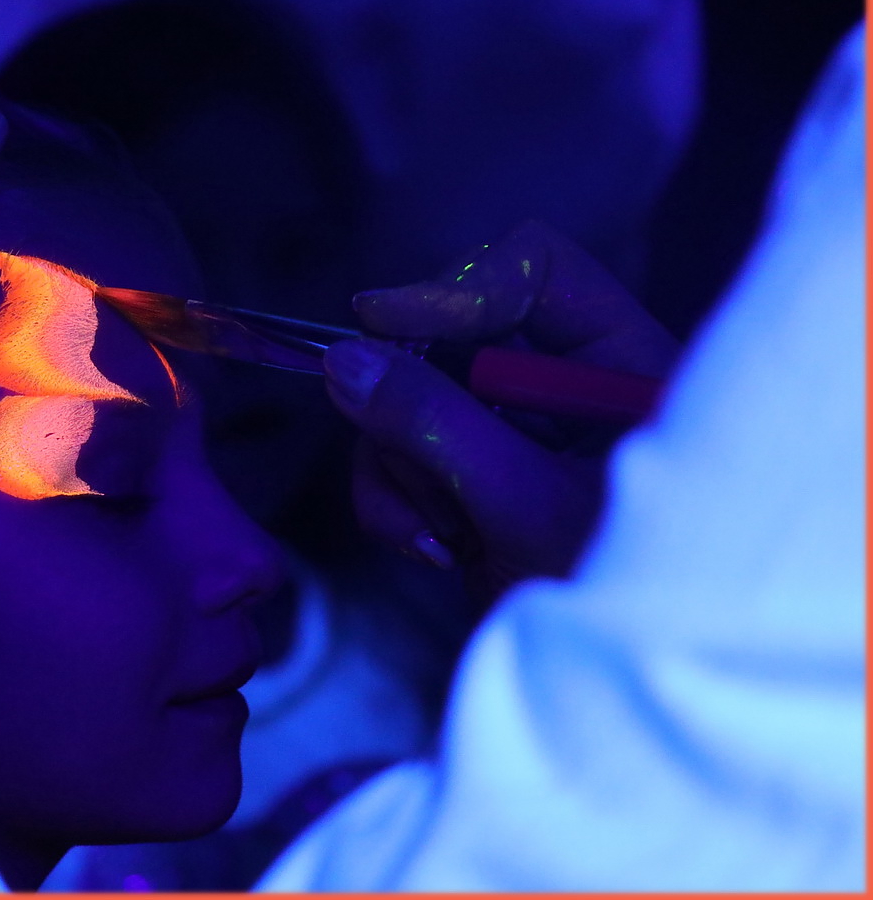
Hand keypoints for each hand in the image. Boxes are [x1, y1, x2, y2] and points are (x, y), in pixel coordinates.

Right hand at [324, 220, 678, 604]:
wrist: (603, 698)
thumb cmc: (609, 596)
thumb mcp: (525, 504)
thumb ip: (436, 425)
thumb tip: (347, 360)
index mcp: (621, 365)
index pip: (535, 271)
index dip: (456, 286)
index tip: (379, 321)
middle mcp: (563, 386)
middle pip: (450, 336)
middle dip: (417, 410)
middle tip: (418, 462)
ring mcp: (510, 433)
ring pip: (406, 399)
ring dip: (403, 470)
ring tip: (444, 534)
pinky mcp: (467, 478)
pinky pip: (395, 456)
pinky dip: (396, 503)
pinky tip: (436, 551)